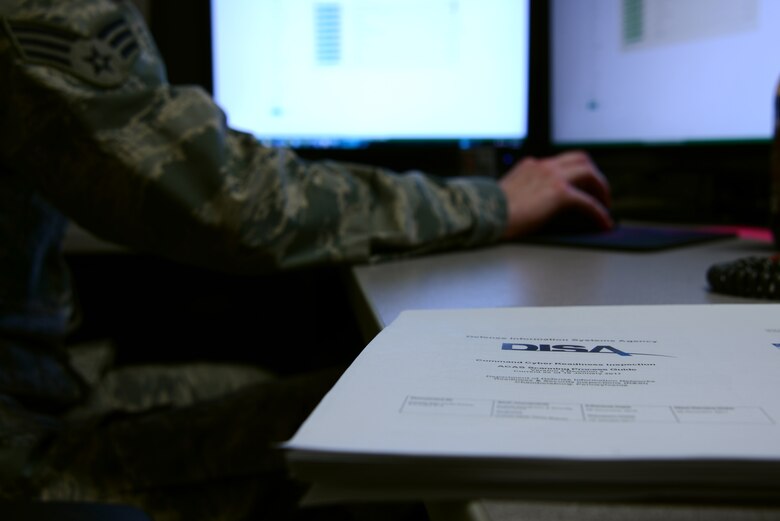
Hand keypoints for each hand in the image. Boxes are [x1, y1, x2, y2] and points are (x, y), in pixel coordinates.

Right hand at [497, 150, 612, 238]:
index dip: (575, 174)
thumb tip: (530, 207)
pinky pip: (588, 202)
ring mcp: (553, 177)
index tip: (580, 187)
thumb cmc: (489, 211)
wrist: (484, 214)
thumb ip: (522, 193)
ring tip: (605, 206)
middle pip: (581, 160)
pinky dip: (599, 212)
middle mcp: (544, 166)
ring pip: (589, 174)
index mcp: (531, 166)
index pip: (561, 162)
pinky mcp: (560, 193)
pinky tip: (603, 223)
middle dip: (594, 176)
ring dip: (601, 190)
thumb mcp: (507, 194)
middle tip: (599, 194)